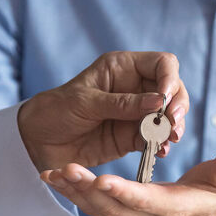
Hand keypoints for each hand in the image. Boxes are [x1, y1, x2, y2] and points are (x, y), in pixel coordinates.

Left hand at [18, 51, 188, 170]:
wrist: (37, 141)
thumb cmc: (56, 111)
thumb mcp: (86, 103)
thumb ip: (123, 103)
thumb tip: (160, 101)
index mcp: (122, 68)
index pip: (161, 64)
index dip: (170, 78)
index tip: (166, 99)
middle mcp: (134, 87)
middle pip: (172, 89)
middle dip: (178, 106)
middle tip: (174, 124)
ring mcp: (136, 113)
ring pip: (168, 115)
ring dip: (173, 127)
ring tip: (170, 140)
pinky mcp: (133, 137)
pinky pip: (156, 138)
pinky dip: (162, 144)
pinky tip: (162, 151)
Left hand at [42, 152, 215, 215]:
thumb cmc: (213, 195)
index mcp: (169, 206)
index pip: (144, 200)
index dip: (124, 193)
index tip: (103, 181)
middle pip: (111, 205)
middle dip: (87, 189)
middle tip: (67, 169)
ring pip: (95, 206)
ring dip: (72, 191)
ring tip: (51, 173)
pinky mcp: (117, 211)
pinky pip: (90, 204)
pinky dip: (69, 192)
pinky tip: (50, 177)